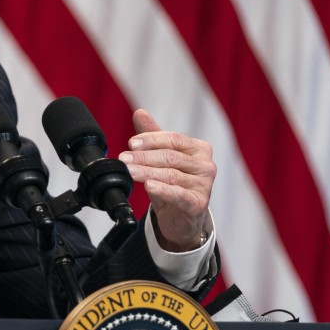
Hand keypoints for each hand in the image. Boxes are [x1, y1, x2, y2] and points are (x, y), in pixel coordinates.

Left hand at [117, 109, 213, 251]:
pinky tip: (148, 186)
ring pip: (171, 175)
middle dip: (143, 157)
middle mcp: (206, 165)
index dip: (150, 140)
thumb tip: (139, 112)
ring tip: (129, 171)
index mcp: (199, 149)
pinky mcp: (199, 204)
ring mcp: (205, 185)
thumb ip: (153, 136)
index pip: (173, 139)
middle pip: (170, 157)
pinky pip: (178, 194)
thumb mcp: (162, 158)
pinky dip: (162, 190)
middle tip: (123, 159)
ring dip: (146, 172)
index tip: (131, 143)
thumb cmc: (174, 183)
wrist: (182, 217)